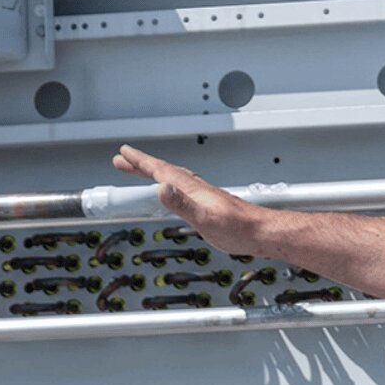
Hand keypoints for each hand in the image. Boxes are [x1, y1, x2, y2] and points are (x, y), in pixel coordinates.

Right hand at [112, 144, 267, 257]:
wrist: (262, 232)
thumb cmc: (238, 227)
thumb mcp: (204, 219)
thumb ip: (182, 204)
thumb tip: (161, 188)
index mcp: (192, 189)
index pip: (162, 171)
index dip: (141, 162)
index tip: (124, 152)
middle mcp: (197, 188)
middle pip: (165, 171)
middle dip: (142, 165)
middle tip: (122, 159)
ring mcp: (203, 195)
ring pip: (174, 178)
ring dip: (155, 173)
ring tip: (141, 172)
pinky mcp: (209, 203)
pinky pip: (183, 188)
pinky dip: (171, 184)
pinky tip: (172, 191)